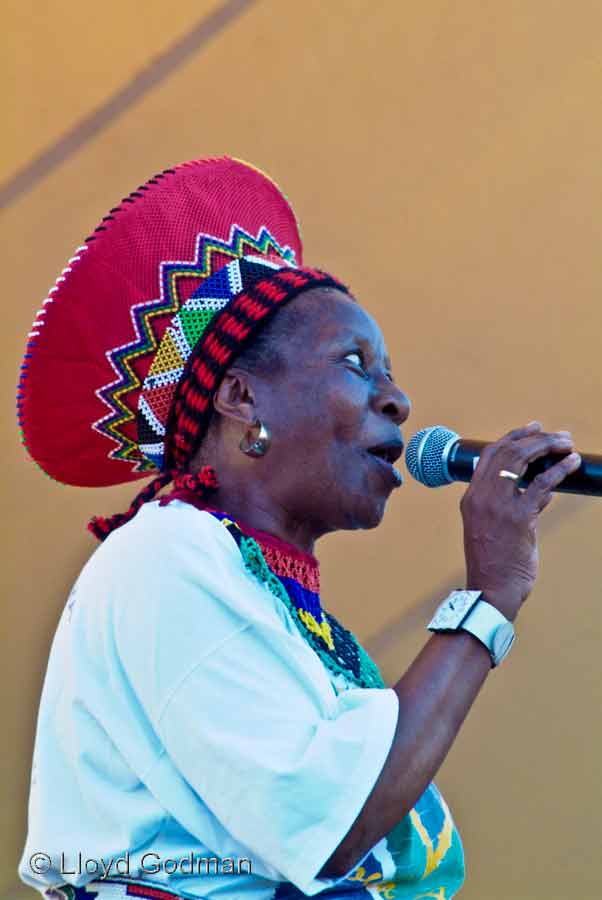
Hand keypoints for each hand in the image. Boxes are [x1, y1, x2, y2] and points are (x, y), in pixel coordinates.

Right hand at [460, 421, 580, 619]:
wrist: (491, 590)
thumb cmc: (494, 563)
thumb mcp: (491, 528)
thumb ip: (512, 506)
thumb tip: (544, 489)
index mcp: (471, 497)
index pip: (488, 455)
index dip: (511, 436)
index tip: (532, 428)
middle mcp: (481, 496)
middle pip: (507, 451)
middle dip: (536, 437)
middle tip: (558, 436)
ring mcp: (498, 505)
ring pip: (522, 459)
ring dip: (548, 446)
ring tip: (567, 444)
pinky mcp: (519, 517)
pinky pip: (542, 483)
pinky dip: (560, 469)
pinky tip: (572, 463)